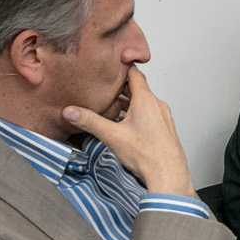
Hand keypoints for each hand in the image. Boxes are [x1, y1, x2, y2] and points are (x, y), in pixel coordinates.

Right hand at [62, 66, 195, 198]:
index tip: (110, 65)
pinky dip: (135, 113)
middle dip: (119, 88)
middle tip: (102, 87)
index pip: (134, 74)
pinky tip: (124, 124)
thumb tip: (71, 112)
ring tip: (109, 106)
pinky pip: (148, 114)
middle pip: (137, 88)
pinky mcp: (164, 127)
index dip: (121, 68)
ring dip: (127, 103)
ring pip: (142, 102)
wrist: (168, 174)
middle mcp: (157, 105)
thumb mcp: (112, 136)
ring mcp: (162, 116)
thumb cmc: (147, 154)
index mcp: (146, 100)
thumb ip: (90, 121)